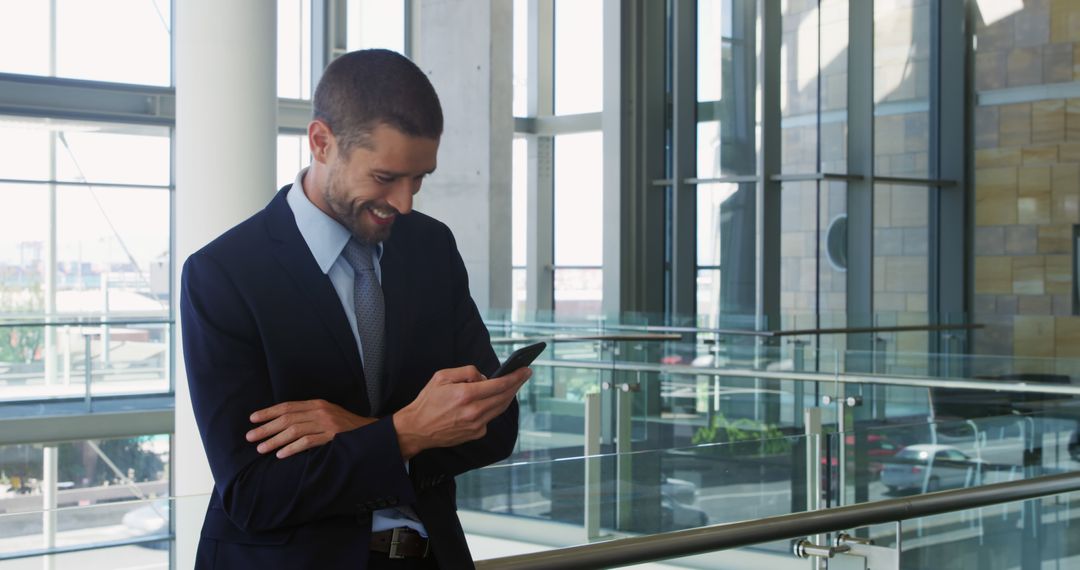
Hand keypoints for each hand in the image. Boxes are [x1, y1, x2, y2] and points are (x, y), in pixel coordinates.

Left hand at [246, 399, 375, 458]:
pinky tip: (281, 455)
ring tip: (261, 448)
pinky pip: (307, 442)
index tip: (253, 419)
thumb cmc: (347, 428)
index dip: (269, 412)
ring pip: (294, 430)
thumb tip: (284, 424)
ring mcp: (327, 424)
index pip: (288, 406)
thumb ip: (310, 416)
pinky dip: (292, 448)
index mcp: (317, 404)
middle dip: (266, 428)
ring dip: (275, 440)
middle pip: (287, 418)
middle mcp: (320, 411)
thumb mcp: (328, 415)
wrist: (372, 433)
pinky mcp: (332, 437)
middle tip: (250, 436)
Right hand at [392, 365, 530, 459]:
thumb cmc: (427, 401)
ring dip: (509, 395)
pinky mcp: (476, 434)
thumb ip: (466, 372)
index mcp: (465, 395)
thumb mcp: (442, 377)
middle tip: (525, 374)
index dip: (515, 377)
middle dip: (517, 384)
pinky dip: (493, 407)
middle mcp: (474, 411)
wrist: (417, 429)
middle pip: (504, 397)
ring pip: (500, 408)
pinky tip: (492, 400)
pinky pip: (490, 417)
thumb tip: (484, 377)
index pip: (499, 385)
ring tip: (514, 385)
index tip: (525, 370)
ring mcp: (476, 425)